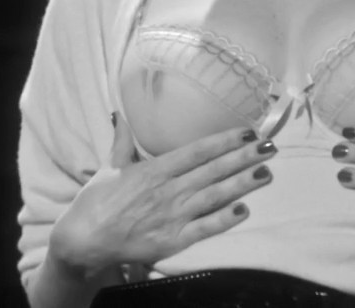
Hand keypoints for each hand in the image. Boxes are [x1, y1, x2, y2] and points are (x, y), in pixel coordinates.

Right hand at [48, 115, 276, 276]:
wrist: (84, 240)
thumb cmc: (96, 202)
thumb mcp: (110, 167)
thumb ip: (122, 142)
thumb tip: (121, 115)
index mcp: (154, 170)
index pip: (197, 151)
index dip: (224, 141)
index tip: (248, 132)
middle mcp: (168, 190)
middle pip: (213, 170)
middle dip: (244, 158)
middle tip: (270, 147)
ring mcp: (172, 216)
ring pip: (214, 196)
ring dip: (242, 184)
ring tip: (266, 173)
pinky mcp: (173, 240)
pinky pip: (204, 228)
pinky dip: (224, 219)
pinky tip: (243, 210)